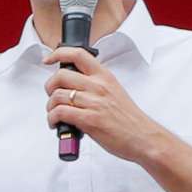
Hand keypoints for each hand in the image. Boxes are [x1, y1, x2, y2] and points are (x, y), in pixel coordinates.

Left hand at [43, 47, 169, 164]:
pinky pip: (60, 112)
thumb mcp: (114, 91)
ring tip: (55, 115)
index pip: (78, 54)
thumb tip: (72, 85)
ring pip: (57, 95)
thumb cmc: (128, 119)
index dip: (58, 54)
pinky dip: (52, 119)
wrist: (143, 137)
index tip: (48, 59)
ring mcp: (94, 102)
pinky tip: (56, 124)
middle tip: (52, 96)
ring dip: (50, 107)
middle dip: (49, 87)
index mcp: (104, 76)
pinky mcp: (89, 120)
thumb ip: (95, 85)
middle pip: (60, 76)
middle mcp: (98, 86)